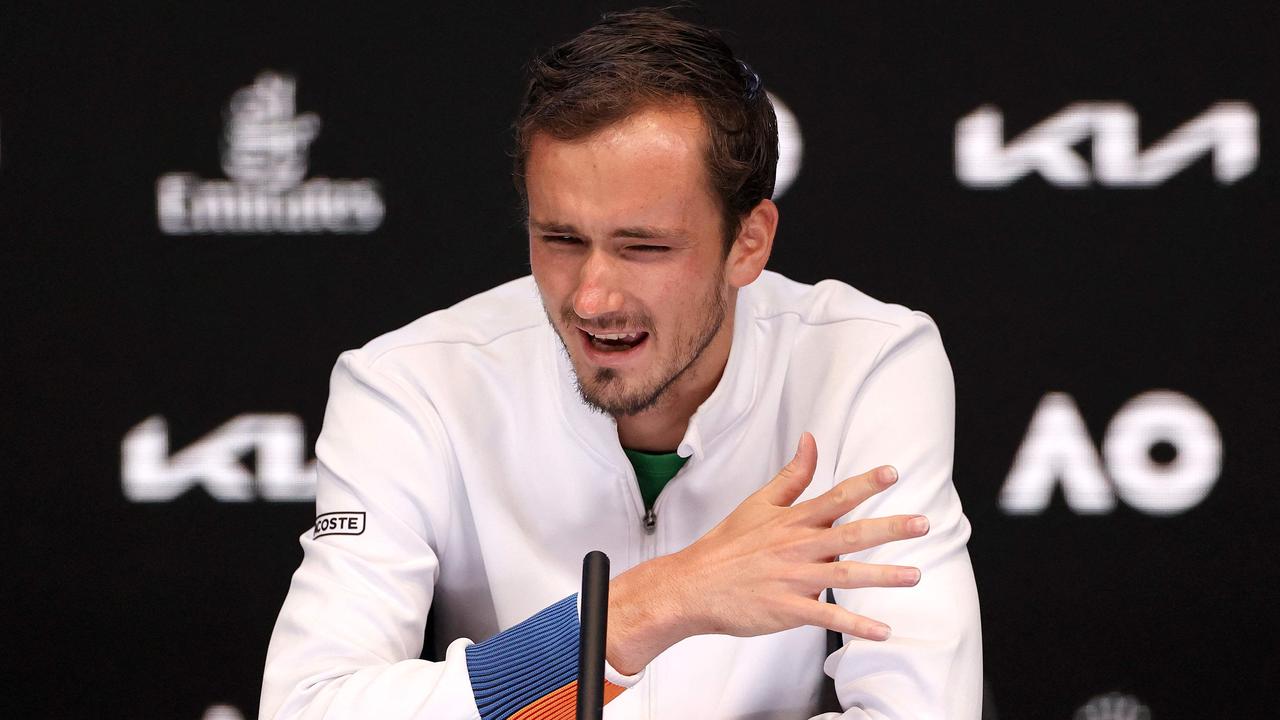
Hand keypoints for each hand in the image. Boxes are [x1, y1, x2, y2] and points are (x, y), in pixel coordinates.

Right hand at [607, 432, 928, 674]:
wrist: (693, 585)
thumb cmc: (727, 545)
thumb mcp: (759, 503)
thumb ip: (792, 475)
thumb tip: (810, 439)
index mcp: (792, 520)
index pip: (835, 497)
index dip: (865, 484)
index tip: (892, 474)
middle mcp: (798, 547)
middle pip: (851, 534)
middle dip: (890, 529)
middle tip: (923, 524)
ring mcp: (794, 579)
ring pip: (846, 575)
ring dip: (883, 576)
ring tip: (915, 575)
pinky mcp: (788, 609)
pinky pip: (828, 616)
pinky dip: (856, 625)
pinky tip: (882, 632)